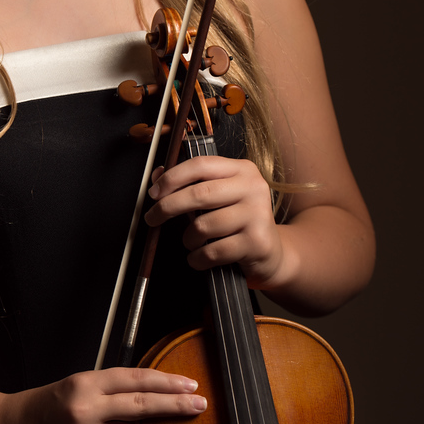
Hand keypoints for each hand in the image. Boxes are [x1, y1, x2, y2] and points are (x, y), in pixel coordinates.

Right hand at [0, 367, 205, 423]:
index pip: (134, 379)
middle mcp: (85, 409)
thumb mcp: (75, 386)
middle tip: (200, 404)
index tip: (190, 385)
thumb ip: (109, 390)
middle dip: (175, 405)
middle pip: (142, 405)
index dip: (165, 382)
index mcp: (84, 383)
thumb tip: (152, 399)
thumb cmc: (46, 406)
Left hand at [144, 156, 285, 288]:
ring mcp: (257, 215)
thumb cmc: (238, 222)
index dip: (172, 178)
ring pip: (203, 226)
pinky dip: (198, 258)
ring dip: (188, 238)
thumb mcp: (219, 197)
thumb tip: (157, 175)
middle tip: (152, 218)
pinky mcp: (256, 242)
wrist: (271, 253)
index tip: (154, 193)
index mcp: (242, 170)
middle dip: (168, 207)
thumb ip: (190, 184)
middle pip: (199, 194)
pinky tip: (199, 257)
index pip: (201, 165)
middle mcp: (253, 188)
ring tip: (192, 242)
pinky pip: (213, 251)